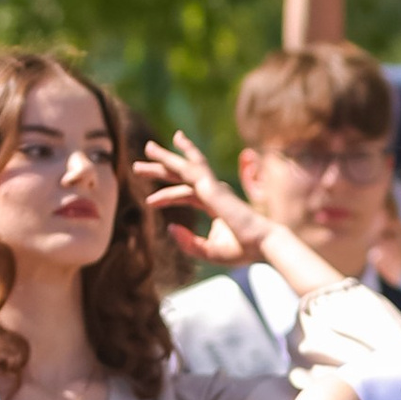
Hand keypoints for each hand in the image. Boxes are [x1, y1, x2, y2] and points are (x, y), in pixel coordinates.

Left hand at [139, 131, 275, 269]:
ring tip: (147, 148)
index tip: (149, 201)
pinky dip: (177, 158)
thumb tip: (169, 227)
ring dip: (165, 158)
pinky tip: (163, 152)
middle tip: (139, 166)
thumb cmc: (242, 250)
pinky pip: (190, 169)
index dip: (167, 195)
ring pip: (184, 168)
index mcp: (216, 205)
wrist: (262, 244)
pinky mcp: (212, 187)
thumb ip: (189, 242)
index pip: (187, 194)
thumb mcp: (209, 251)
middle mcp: (215, 192)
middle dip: (161, 168)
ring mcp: (214, 188)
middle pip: (182, 176)